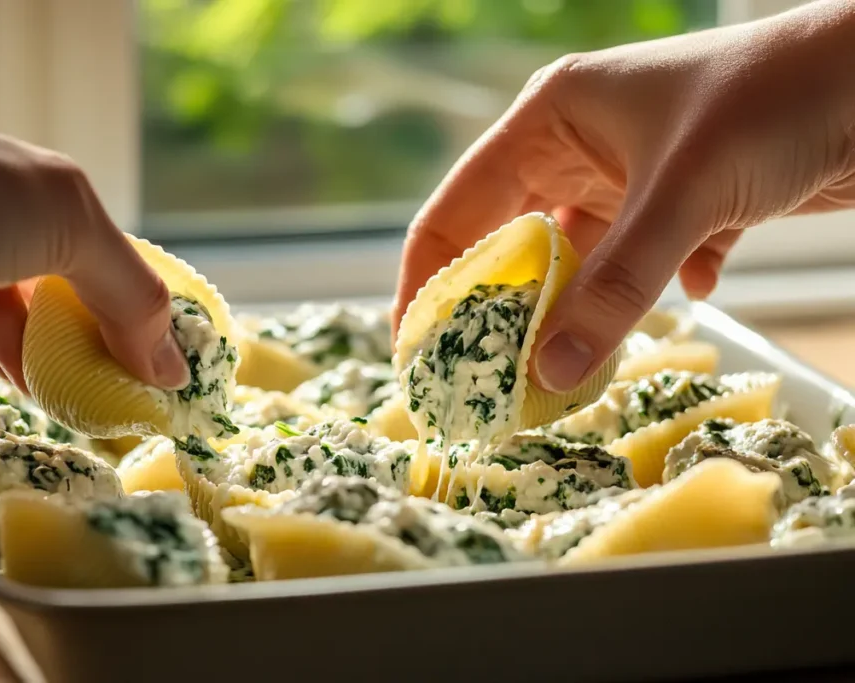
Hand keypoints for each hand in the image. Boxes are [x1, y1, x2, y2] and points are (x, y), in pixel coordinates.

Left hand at [0, 98, 188, 391]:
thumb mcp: (65, 227)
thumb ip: (127, 293)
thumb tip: (172, 368)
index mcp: (59, 193)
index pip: (124, 265)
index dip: (151, 317)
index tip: (172, 374)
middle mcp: (19, 220)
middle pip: (84, 295)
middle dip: (112, 345)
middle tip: (137, 401)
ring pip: (37, 320)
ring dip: (66, 362)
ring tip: (94, 405)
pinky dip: (16, 362)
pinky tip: (35, 388)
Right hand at [394, 0, 854, 393]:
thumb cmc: (773, 100)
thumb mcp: (682, 196)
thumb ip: (615, 287)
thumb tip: (549, 371)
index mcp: (549, 117)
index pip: (458, 205)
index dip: (429, 276)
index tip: (414, 343)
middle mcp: (577, 145)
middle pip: (511, 238)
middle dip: (504, 305)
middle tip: (484, 370)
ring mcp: (627, 175)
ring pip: (578, 259)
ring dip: (579, 309)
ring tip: (563, 367)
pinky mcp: (675, 202)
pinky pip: (637, 262)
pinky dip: (650, 290)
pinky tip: (692, 294)